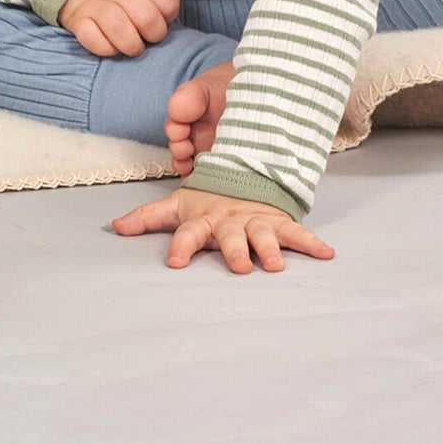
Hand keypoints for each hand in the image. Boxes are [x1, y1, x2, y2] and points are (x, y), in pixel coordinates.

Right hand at [61, 0, 181, 57]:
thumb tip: (171, 12)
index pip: (168, 2)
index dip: (168, 17)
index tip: (160, 18)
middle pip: (147, 17)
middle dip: (154, 35)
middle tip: (147, 36)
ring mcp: (95, 2)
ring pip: (119, 27)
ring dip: (132, 45)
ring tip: (132, 46)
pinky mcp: (76, 19)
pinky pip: (92, 39)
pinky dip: (105, 48)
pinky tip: (110, 47)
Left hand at [111, 186, 335, 273]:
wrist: (245, 176)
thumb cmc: (208, 201)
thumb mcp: (177, 206)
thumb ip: (148, 218)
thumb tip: (115, 227)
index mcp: (203, 219)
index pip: (187, 233)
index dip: (180, 246)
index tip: (174, 262)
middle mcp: (230, 221)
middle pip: (230, 237)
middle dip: (234, 251)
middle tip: (238, 266)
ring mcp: (256, 222)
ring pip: (263, 236)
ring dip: (269, 250)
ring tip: (274, 266)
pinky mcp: (278, 223)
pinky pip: (296, 233)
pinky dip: (312, 244)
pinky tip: (327, 254)